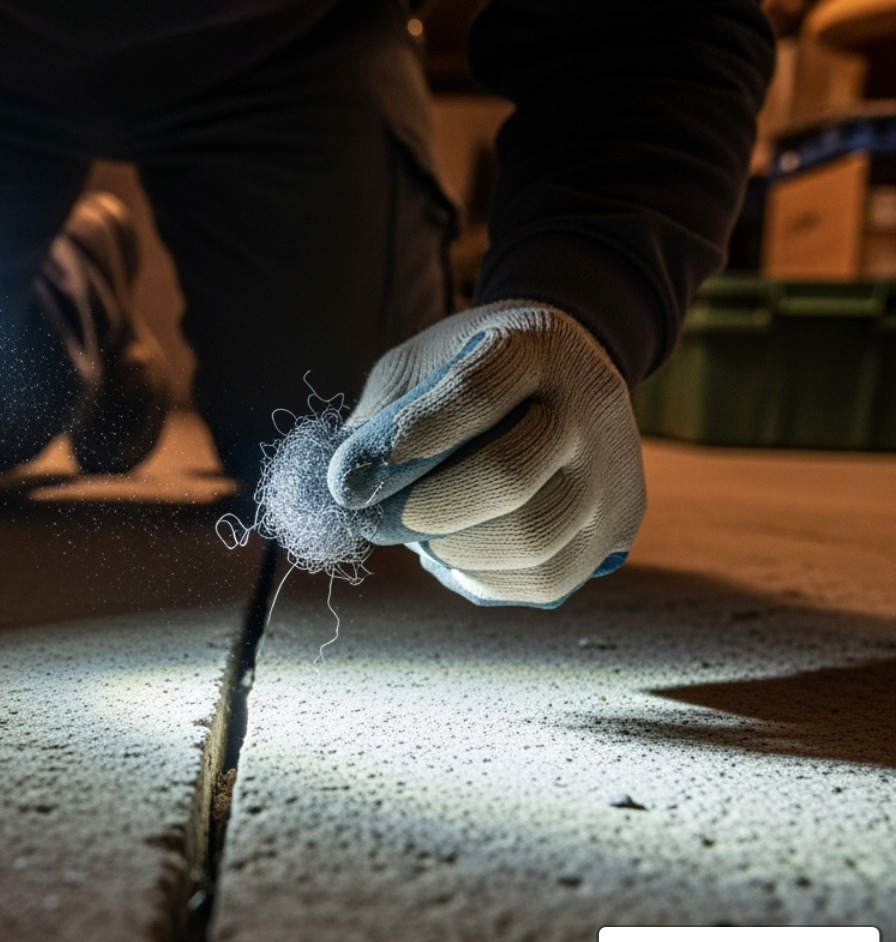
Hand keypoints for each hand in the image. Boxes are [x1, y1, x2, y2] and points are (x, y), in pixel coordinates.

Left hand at [327, 301, 645, 607]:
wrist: (563, 376)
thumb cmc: (467, 373)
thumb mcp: (417, 367)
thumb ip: (378, 418)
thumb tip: (337, 489)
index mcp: (535, 346)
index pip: (474, 395)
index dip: (400, 445)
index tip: (343, 483)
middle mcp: (589, 404)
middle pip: (507, 476)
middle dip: (419, 512)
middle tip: (372, 520)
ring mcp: (613, 469)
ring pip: (531, 540)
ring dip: (450, 551)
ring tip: (416, 535)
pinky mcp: (619, 523)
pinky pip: (545, 579)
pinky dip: (482, 578)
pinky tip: (454, 553)